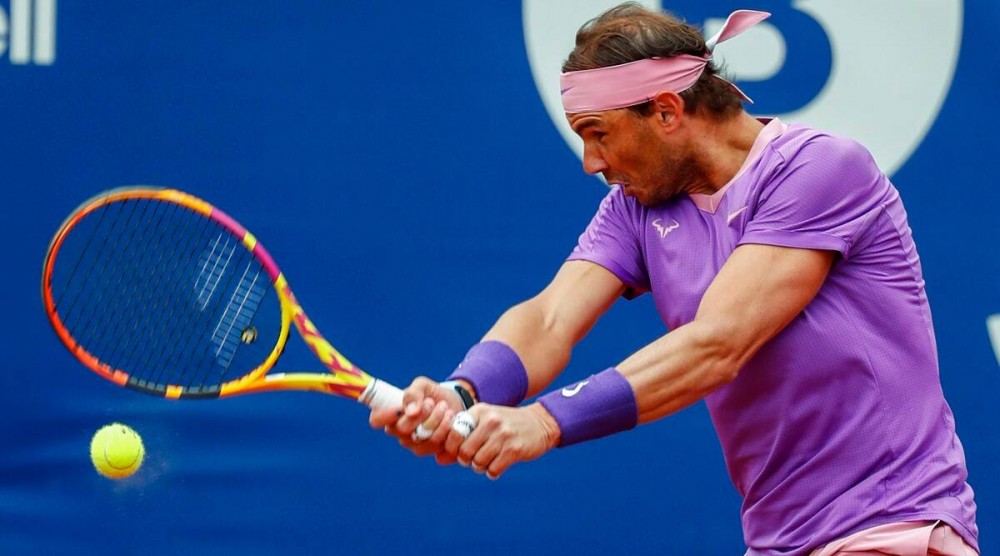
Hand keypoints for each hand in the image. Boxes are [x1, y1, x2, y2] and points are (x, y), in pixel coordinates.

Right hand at [369, 377, 465, 457]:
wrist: (455, 403)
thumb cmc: (432, 394)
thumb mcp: (423, 385)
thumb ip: (413, 393)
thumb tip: (410, 411)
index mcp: (392, 416)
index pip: (376, 420)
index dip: (383, 416)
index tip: (398, 408)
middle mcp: (401, 433)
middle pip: (402, 429)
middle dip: (419, 414)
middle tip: (431, 402)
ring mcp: (416, 445)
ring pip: (422, 438)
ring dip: (436, 420)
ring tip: (445, 407)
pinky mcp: (432, 451)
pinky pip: (437, 445)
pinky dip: (446, 429)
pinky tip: (451, 418)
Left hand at [444, 403, 560, 479]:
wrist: (540, 423)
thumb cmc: (506, 426)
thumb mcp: (485, 424)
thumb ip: (462, 439)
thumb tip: (438, 460)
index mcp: (480, 411)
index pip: (453, 433)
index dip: (452, 448)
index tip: (460, 452)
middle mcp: (490, 421)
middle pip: (464, 450)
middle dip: (466, 460)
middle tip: (473, 460)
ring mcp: (503, 434)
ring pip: (478, 461)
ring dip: (480, 467)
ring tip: (487, 462)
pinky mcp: (514, 449)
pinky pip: (493, 469)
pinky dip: (492, 472)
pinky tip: (497, 466)